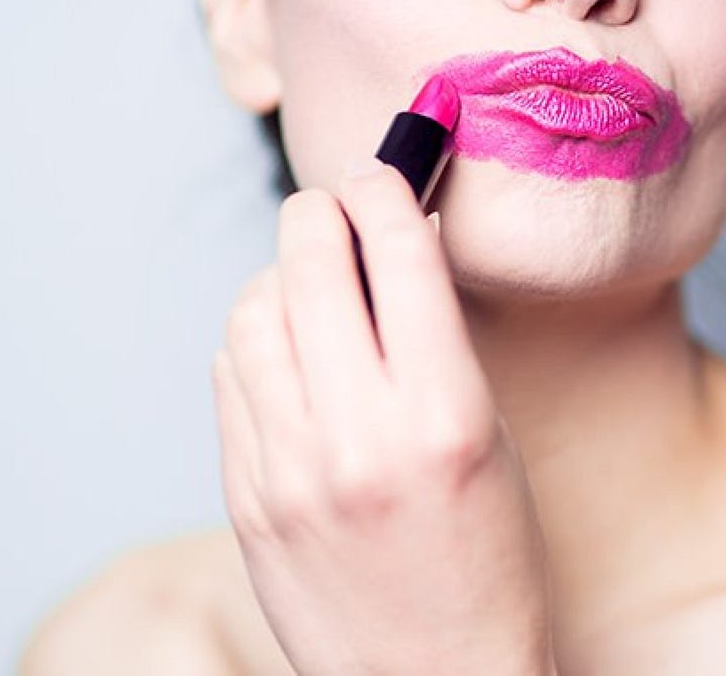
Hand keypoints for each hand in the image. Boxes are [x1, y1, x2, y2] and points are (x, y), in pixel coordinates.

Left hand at [211, 157, 556, 674]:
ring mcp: (289, 468)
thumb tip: (397, 239)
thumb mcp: (493, 437)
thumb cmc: (489, 560)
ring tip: (315, 285)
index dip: (388, 186)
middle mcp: (359, 434)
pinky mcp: (246, 496)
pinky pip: (231, 374)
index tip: (384, 166)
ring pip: (253, 310)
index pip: (401, 253)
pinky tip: (291, 349)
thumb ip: (437, 340)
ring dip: (283, 275)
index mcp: (446, 415)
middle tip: (339, 206)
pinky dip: (257, 338)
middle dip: (323, 211)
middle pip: (310, 260)